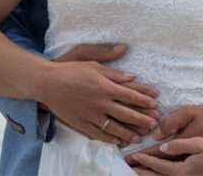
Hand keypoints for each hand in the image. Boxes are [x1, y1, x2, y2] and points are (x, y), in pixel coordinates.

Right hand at [39, 43, 159, 145]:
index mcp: (105, 86)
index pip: (130, 95)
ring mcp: (91, 115)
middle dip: (142, 119)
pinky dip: (110, 139)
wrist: (47, 83)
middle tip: (154, 123)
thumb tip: (132, 74)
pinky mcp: (82, 124)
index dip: (144, 100)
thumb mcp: (92, 62)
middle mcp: (100, 102)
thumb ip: (113, 69)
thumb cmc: (70, 69)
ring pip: (115, 127)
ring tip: (139, 136)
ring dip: (129, 132)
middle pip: (126, 113)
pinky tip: (118, 141)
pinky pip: (99, 134)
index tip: (154, 103)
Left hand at [129, 137, 202, 175]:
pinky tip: (156, 175)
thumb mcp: (198, 140)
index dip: (144, 160)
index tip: (132, 156)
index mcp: (182, 169)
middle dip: (142, 172)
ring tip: (137, 172)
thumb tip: (161, 145)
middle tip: (128, 167)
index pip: (157, 164)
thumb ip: (178, 143)